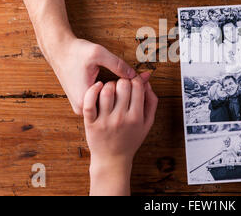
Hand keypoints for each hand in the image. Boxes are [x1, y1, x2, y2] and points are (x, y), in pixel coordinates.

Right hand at [48, 37, 135, 114]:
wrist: (59, 50)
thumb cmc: (76, 51)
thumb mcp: (98, 53)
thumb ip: (117, 64)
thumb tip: (136, 76)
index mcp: (85, 101)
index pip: (116, 101)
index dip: (129, 90)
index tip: (143, 78)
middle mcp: (83, 109)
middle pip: (113, 105)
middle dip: (128, 92)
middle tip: (146, 78)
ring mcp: (83, 108)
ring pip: (109, 105)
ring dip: (120, 94)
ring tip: (134, 80)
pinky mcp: (84, 104)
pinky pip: (103, 102)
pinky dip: (113, 94)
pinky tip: (122, 84)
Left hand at [83, 75, 157, 195]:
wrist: (112, 160)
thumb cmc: (130, 140)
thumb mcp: (147, 123)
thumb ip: (151, 102)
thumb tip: (147, 82)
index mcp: (136, 117)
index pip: (137, 86)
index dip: (136, 79)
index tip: (134, 82)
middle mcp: (121, 118)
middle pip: (123, 85)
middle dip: (124, 81)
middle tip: (122, 86)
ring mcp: (105, 121)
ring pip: (107, 90)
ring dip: (109, 84)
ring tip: (111, 89)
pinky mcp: (91, 123)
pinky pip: (89, 102)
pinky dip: (92, 90)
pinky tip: (98, 87)